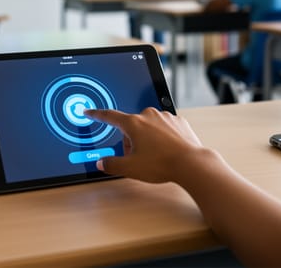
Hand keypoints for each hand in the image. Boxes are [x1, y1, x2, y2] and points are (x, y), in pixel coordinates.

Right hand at [84, 107, 207, 183]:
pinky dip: (162, 137)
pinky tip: (167, 150)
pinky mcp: (178, 121)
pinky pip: (164, 127)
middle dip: (131, 140)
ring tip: (156, 156)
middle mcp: (149, 115)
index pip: (110, 116)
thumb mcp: (130, 168)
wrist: (191, 163)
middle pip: (131, 126)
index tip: (89, 111)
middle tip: (137, 158)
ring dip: (147, 138)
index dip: (97, 114)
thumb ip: (112, 164)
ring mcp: (165, 117)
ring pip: (148, 126)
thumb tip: (102, 163)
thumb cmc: (161, 164)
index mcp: (134, 124)